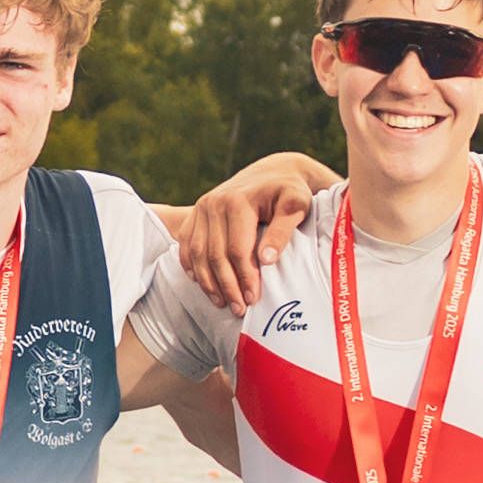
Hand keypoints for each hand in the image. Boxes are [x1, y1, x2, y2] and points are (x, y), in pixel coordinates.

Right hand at [171, 153, 327, 306]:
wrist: (274, 173)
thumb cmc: (290, 192)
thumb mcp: (296, 206)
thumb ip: (282, 231)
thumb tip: (266, 259)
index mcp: (237, 202)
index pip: (237, 250)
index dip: (245, 278)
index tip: (253, 299)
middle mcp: (214, 203)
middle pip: (214, 255)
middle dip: (226, 286)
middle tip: (238, 309)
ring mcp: (202, 207)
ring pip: (197, 253)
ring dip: (207, 281)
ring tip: (221, 301)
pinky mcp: (196, 213)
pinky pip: (187, 244)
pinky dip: (191, 265)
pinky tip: (201, 282)